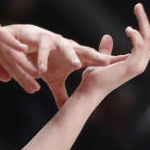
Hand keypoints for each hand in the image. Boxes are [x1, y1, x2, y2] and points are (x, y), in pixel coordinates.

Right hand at [0, 12, 38, 87]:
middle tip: (38, 88)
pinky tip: (23, 49)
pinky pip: (0, 34)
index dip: (21, 76)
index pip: (10, 64)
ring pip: (10, 48)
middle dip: (25, 73)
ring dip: (23, 61)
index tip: (32, 89)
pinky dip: (11, 41)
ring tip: (36, 73)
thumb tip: (8, 78)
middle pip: (13, 58)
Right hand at [10, 24, 126, 107]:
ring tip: (77, 65)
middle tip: (107, 62)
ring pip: (65, 48)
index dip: (107, 62)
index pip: (94, 60)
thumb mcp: (53, 81)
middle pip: (85, 52)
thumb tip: (67, 110)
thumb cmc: (43, 60)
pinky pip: (43, 51)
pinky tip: (41, 70)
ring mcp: (56, 42)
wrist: (25, 43)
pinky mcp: (41, 39)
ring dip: (71, 56)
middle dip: (96, 56)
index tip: (124, 63)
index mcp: (75, 57)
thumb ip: (61, 94)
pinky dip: (42, 60)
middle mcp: (69, 47)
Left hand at [75, 1, 149, 100]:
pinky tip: (128, 28)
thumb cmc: (94, 78)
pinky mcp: (132, 67)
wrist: (89, 92)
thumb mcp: (102, 59)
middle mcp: (141, 63)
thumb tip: (107, 36)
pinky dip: (136, 36)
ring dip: (144, 21)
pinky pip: (139, 47)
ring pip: (148, 38)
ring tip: (138, 6)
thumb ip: (106, 49)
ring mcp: (138, 66)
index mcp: (136, 61)